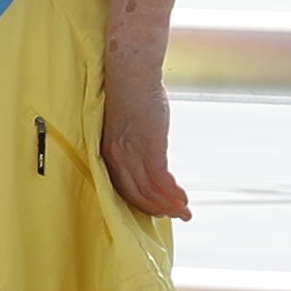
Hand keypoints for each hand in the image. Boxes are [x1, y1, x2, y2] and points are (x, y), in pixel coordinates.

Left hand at [99, 52, 193, 220]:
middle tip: (174, 216)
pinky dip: (172, 193)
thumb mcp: (126, 126)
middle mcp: (116, 157)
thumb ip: (133, 144)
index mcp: (107, 153)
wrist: (131, 74)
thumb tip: (148, 155)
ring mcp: (132, 153)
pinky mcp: (149, 146)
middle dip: (156, 210)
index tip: (155, 211)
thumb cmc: (130, 95)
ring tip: (183, 212)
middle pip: (135, 195)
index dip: (140, 203)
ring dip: (169, 205)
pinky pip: (160, 179)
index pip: (122, 188)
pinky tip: (183, 198)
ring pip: (149, 191)